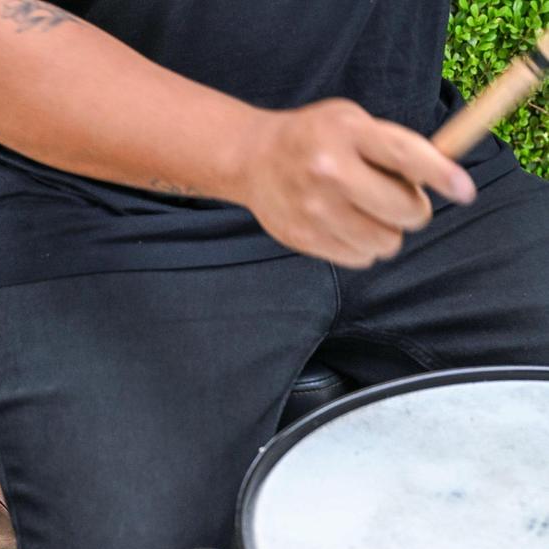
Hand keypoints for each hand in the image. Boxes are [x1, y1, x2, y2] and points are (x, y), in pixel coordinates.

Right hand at [234, 99, 477, 267]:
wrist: (252, 158)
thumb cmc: (315, 137)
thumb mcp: (353, 121)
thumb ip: (395, 145)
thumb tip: (447, 180)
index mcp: (347, 134)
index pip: (407, 158)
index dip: (442, 176)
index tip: (465, 191)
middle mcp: (329, 172)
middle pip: (404, 210)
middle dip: (414, 209)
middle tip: (399, 200)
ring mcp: (313, 209)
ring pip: (386, 242)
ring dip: (388, 232)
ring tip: (369, 213)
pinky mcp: (303, 237)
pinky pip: (359, 259)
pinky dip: (363, 247)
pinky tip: (348, 226)